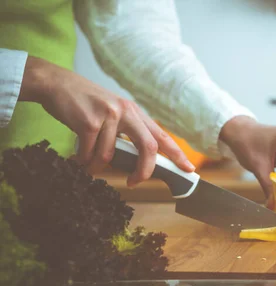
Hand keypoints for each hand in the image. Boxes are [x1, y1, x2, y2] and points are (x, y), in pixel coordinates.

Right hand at [19, 56, 194, 185]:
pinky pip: (90, 153)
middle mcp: (127, 112)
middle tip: (134, 182)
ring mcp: (109, 116)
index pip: (162, 136)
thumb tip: (138, 161)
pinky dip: (83, 161)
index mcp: (135, 112)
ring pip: (110, 156)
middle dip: (144, 170)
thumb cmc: (86, 103)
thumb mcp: (114, 113)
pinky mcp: (89, 122)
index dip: (178, 155)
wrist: (57, 83)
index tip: (189, 169)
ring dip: (97, 165)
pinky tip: (78, 158)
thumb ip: (128, 132)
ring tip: (88, 162)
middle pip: (149, 147)